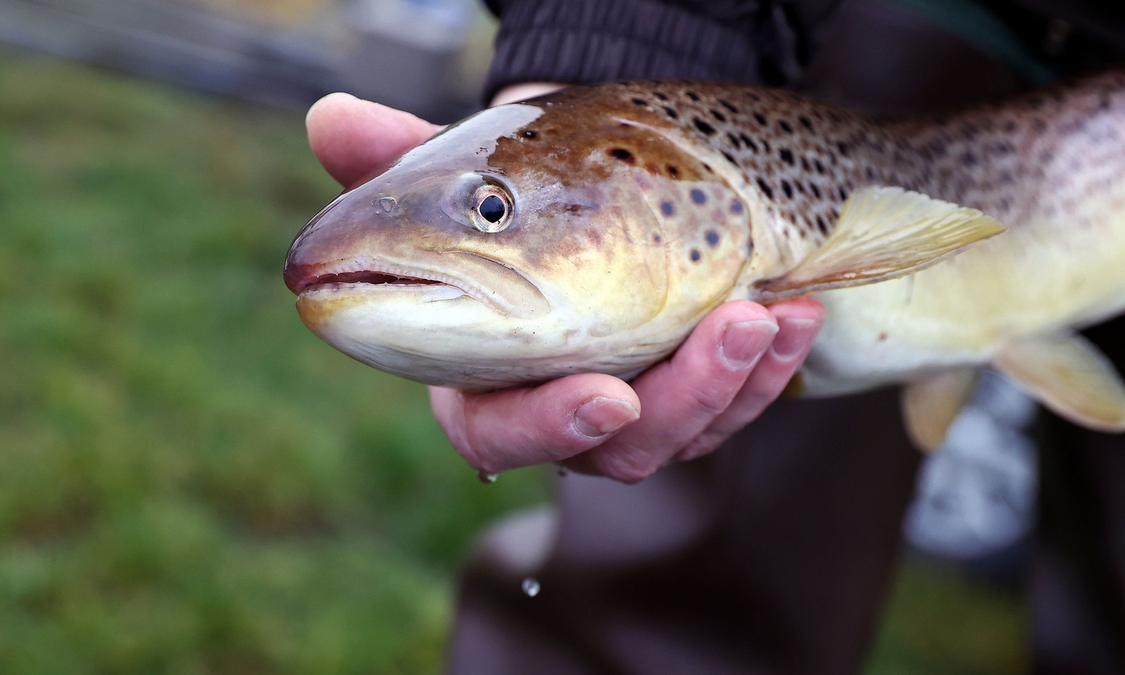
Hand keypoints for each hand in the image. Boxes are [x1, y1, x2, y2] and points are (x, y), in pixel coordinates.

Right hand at [305, 92, 824, 482]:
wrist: (578, 190)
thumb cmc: (506, 198)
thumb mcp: (460, 173)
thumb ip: (397, 162)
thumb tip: (328, 117)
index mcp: (482, 376)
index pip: (498, 432)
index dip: (547, 428)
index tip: (603, 396)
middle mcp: (560, 405)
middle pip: (617, 448)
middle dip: (680, 398)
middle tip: (730, 326)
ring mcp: (634, 401)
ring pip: (689, 429)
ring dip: (739, 374)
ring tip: (776, 307)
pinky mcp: (693, 387)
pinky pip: (736, 398)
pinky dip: (772, 360)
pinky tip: (797, 307)